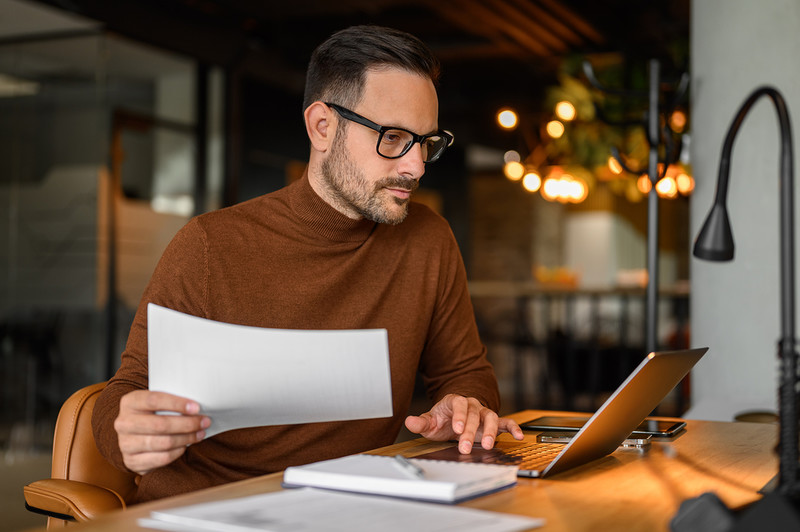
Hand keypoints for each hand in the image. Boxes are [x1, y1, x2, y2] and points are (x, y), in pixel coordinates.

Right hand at [114, 390, 210, 474]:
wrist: (134, 436)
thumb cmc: (152, 414)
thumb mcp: (156, 403)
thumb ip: (171, 402)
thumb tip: (197, 407)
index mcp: (130, 402)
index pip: (153, 400)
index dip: (177, 404)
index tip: (196, 407)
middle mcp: (123, 422)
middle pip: (160, 424)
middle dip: (187, 424)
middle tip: (204, 421)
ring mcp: (125, 444)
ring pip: (163, 442)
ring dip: (187, 438)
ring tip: (200, 433)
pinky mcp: (131, 461)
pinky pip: (162, 458)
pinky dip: (178, 451)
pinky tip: (186, 445)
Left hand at [404, 394, 522, 453]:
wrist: (455, 418)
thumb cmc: (443, 419)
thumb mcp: (430, 422)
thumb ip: (421, 423)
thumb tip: (410, 422)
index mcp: (455, 402)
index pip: (459, 405)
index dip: (459, 416)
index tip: (456, 428)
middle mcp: (471, 405)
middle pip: (473, 414)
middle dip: (470, 431)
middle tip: (465, 446)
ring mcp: (483, 413)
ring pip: (490, 417)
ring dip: (490, 431)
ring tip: (488, 445)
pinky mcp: (493, 422)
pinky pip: (505, 422)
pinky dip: (512, 428)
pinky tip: (518, 436)